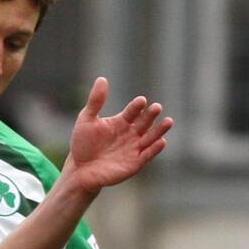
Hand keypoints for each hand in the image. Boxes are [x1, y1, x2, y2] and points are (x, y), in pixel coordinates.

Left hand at [62, 77, 171, 194]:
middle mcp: (131, 134)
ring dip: (159, 130)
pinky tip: (161, 141)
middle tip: (156, 107)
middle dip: (151, 115)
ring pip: (150, 137)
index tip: (141, 101)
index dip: (136, 106)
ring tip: (168, 121)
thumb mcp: (86, 119)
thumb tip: (102, 79)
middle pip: (144, 122)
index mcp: (121, 121)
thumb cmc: (83, 144)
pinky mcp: (134, 164)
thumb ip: (95, 101)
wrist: (80, 169)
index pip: (133, 111)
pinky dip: (154, 149)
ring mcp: (134, 148)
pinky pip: (147, 155)